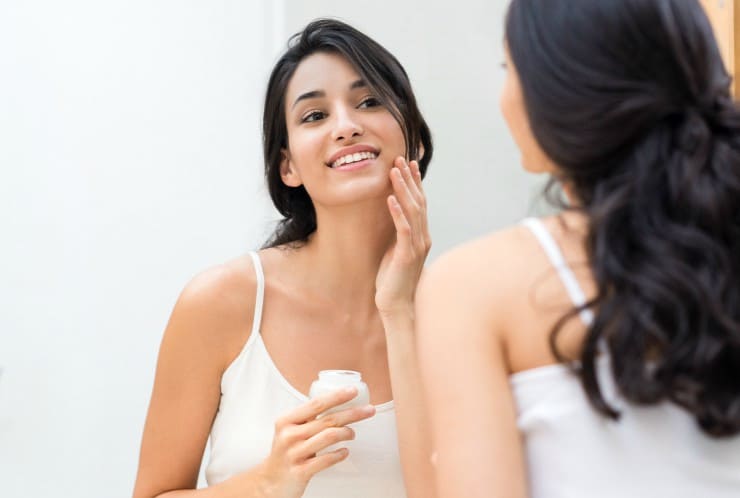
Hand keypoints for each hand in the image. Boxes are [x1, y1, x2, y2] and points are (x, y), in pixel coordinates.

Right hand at [257, 387, 375, 497]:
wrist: (271, 482)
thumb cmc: (285, 452)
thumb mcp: (290, 430)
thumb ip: (308, 418)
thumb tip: (336, 403)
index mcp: (287, 421)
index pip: (317, 403)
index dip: (337, 396)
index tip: (353, 391)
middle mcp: (290, 435)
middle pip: (328, 419)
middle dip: (352, 413)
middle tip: (368, 410)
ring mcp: (295, 453)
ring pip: (330, 436)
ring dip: (347, 433)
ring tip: (352, 433)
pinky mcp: (301, 471)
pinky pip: (326, 460)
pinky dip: (339, 454)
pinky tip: (345, 452)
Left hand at [375, 157, 431, 315]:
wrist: (397, 305)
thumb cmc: (393, 280)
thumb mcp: (396, 251)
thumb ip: (399, 234)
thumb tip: (393, 217)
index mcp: (422, 236)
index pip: (420, 203)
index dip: (415, 182)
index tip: (409, 163)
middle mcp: (423, 238)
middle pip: (419, 202)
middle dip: (409, 179)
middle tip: (401, 159)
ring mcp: (417, 246)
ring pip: (412, 211)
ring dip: (402, 189)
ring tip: (394, 171)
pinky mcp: (407, 255)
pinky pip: (403, 229)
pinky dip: (397, 212)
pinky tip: (390, 199)